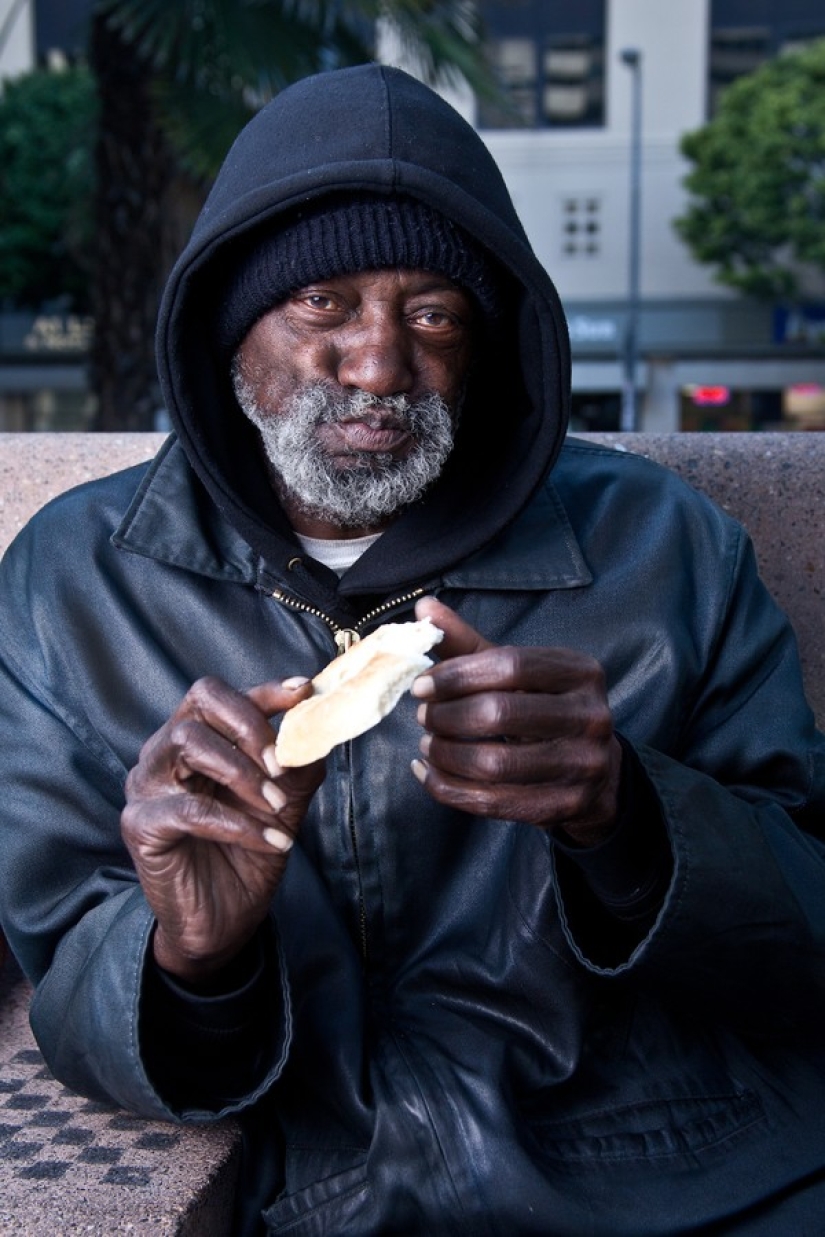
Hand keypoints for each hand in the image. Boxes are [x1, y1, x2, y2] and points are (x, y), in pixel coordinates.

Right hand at [121, 676, 323, 983]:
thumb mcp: (284, 801)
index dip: (263, 691)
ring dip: (243, 772)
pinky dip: (238, 823)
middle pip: (199, 702)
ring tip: (277, 806)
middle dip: (250, 726)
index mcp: (197, 739)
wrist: (225, 919)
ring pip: (188, 742)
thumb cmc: (248, 854)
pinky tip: (270, 840)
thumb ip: (296, 763)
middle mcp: (164, 752)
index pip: (222, 696)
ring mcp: (146, 785)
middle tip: (281, 766)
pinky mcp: (140, 824)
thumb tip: (320, 726)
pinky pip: (190, 809)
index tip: (303, 693)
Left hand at [411, 597, 621, 845]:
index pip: (510, 665)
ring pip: (495, 764)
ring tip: (427, 745)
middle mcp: (591, 716)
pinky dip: (450, 789)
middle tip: (424, 716)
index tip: (421, 685)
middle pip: (501, 713)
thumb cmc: (543, 708)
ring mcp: (583, 765)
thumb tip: (424, 607)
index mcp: (581, 671)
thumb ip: (469, 643)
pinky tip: (428, 774)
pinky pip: (494, 802)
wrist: (594, 771)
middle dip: (449, 716)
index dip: (458, 674)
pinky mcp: (565, 805)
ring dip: (447, 755)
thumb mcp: (515, 673)